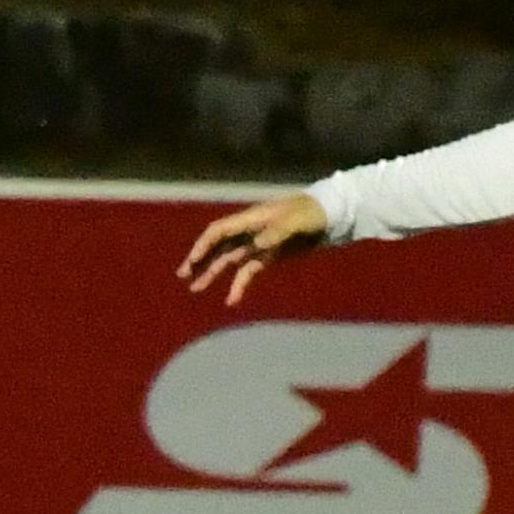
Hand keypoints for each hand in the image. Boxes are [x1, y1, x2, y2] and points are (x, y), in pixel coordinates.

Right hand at [177, 191, 331, 305]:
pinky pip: (247, 272)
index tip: (192, 262)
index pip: (220, 231)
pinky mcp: (268, 257)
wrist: (330, 216)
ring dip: (212, 273)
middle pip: (218, 246)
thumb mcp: (297, 220)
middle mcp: (249, 232)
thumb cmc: (312, 212)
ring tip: (196, 288)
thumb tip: (256, 245)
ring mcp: (257, 245)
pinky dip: (238, 285)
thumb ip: (277, 232)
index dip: (203, 245)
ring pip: (228, 260)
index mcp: (252, 219)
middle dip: (199, 259)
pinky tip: (231, 301)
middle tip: (183, 275)